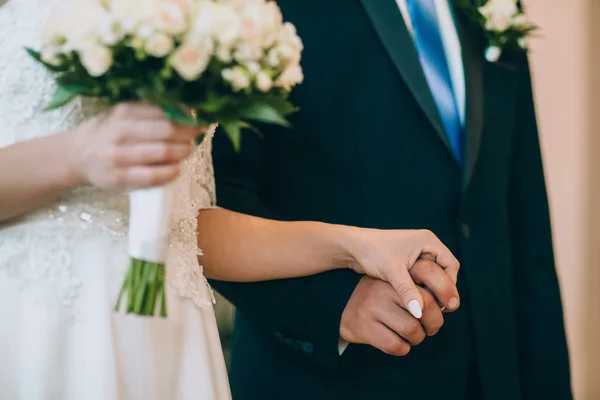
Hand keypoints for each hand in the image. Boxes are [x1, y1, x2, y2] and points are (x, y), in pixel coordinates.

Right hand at [66, 103, 201, 189]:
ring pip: (162, 153)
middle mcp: (121, 132)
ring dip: (183, 152)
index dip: (188, 117)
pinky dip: (170, 172)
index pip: (164, 112)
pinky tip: (177, 169)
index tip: (201, 119)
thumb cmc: (107, 133)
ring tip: (187, 151)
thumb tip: (188, 110)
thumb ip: (150, 112)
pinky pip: (152, 176)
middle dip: (189, 134)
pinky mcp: (120, 178)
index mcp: (124, 113)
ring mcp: (119, 157)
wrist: (75, 156)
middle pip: (167, 131)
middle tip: (197, 136)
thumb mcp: (123, 115)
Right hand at [340, 260, 458, 355]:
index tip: (452, 306)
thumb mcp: (397, 284)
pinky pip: (396, 345)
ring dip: (418, 338)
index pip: (429, 272)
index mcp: (394, 273)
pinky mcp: (364, 326)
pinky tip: (399, 343)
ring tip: (414, 336)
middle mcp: (382, 286)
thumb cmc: (383, 300)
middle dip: (435, 323)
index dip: (446, 291)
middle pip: (426, 306)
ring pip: (412, 329)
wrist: (345, 314)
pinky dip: (403, 348)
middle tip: (432, 328)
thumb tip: (451, 302)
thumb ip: (421, 286)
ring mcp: (372, 306)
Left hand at [342, 228, 458, 317]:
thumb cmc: (372, 252)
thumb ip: (408, 291)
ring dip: (432, 290)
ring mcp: (417, 253)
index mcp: (428, 241)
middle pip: (445, 271)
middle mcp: (425, 245)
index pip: (451, 265)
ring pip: (434, 276)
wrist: (352, 247)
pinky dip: (422, 288)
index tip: (445, 304)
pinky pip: (422, 277)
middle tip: (440, 310)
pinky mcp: (408, 261)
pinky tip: (417, 302)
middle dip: (443, 289)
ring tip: (429, 308)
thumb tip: (420, 313)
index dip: (450, 285)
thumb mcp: (392, 272)